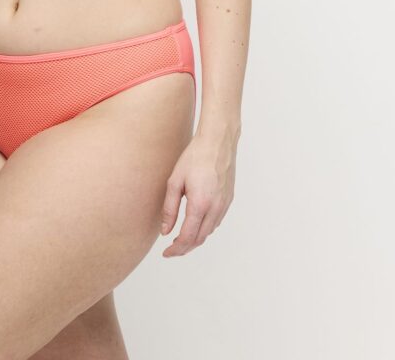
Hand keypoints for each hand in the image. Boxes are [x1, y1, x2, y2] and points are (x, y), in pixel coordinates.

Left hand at [159, 135, 236, 256]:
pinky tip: (195, 224)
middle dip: (185, 248)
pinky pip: (216, 221)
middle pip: (200, 239)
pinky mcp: (229, 200)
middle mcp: (216, 208)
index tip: (166, 253)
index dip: (176, 249)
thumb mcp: (175, 181)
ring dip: (195, 239)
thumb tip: (165, 231)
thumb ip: (169, 209)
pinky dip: (205, 228)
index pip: (188, 237)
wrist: (217, 142)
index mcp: (201, 204)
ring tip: (181, 239)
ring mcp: (224, 204)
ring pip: (209, 232)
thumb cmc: (194, 157)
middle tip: (171, 250)